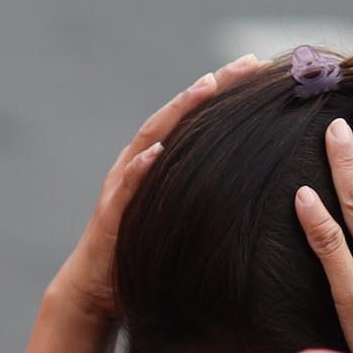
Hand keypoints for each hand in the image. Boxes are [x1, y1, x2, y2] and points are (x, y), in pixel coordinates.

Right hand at [48, 53, 267, 323]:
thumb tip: (253, 184)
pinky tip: (156, 152)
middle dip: (211, 87)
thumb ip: (205, 194)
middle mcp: (138, 162)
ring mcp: (122, 185)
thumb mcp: (182, 217)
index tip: (258, 65)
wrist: (95, 290)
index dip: (224, 90)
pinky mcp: (110, 216)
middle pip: (176, 115)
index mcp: (157, 162)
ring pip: (150, 138)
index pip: (193, 118)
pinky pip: (126, 187)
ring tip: (206, 87)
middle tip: (246, 63)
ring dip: (178, 112)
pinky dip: (139, 169)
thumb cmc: (145, 254)